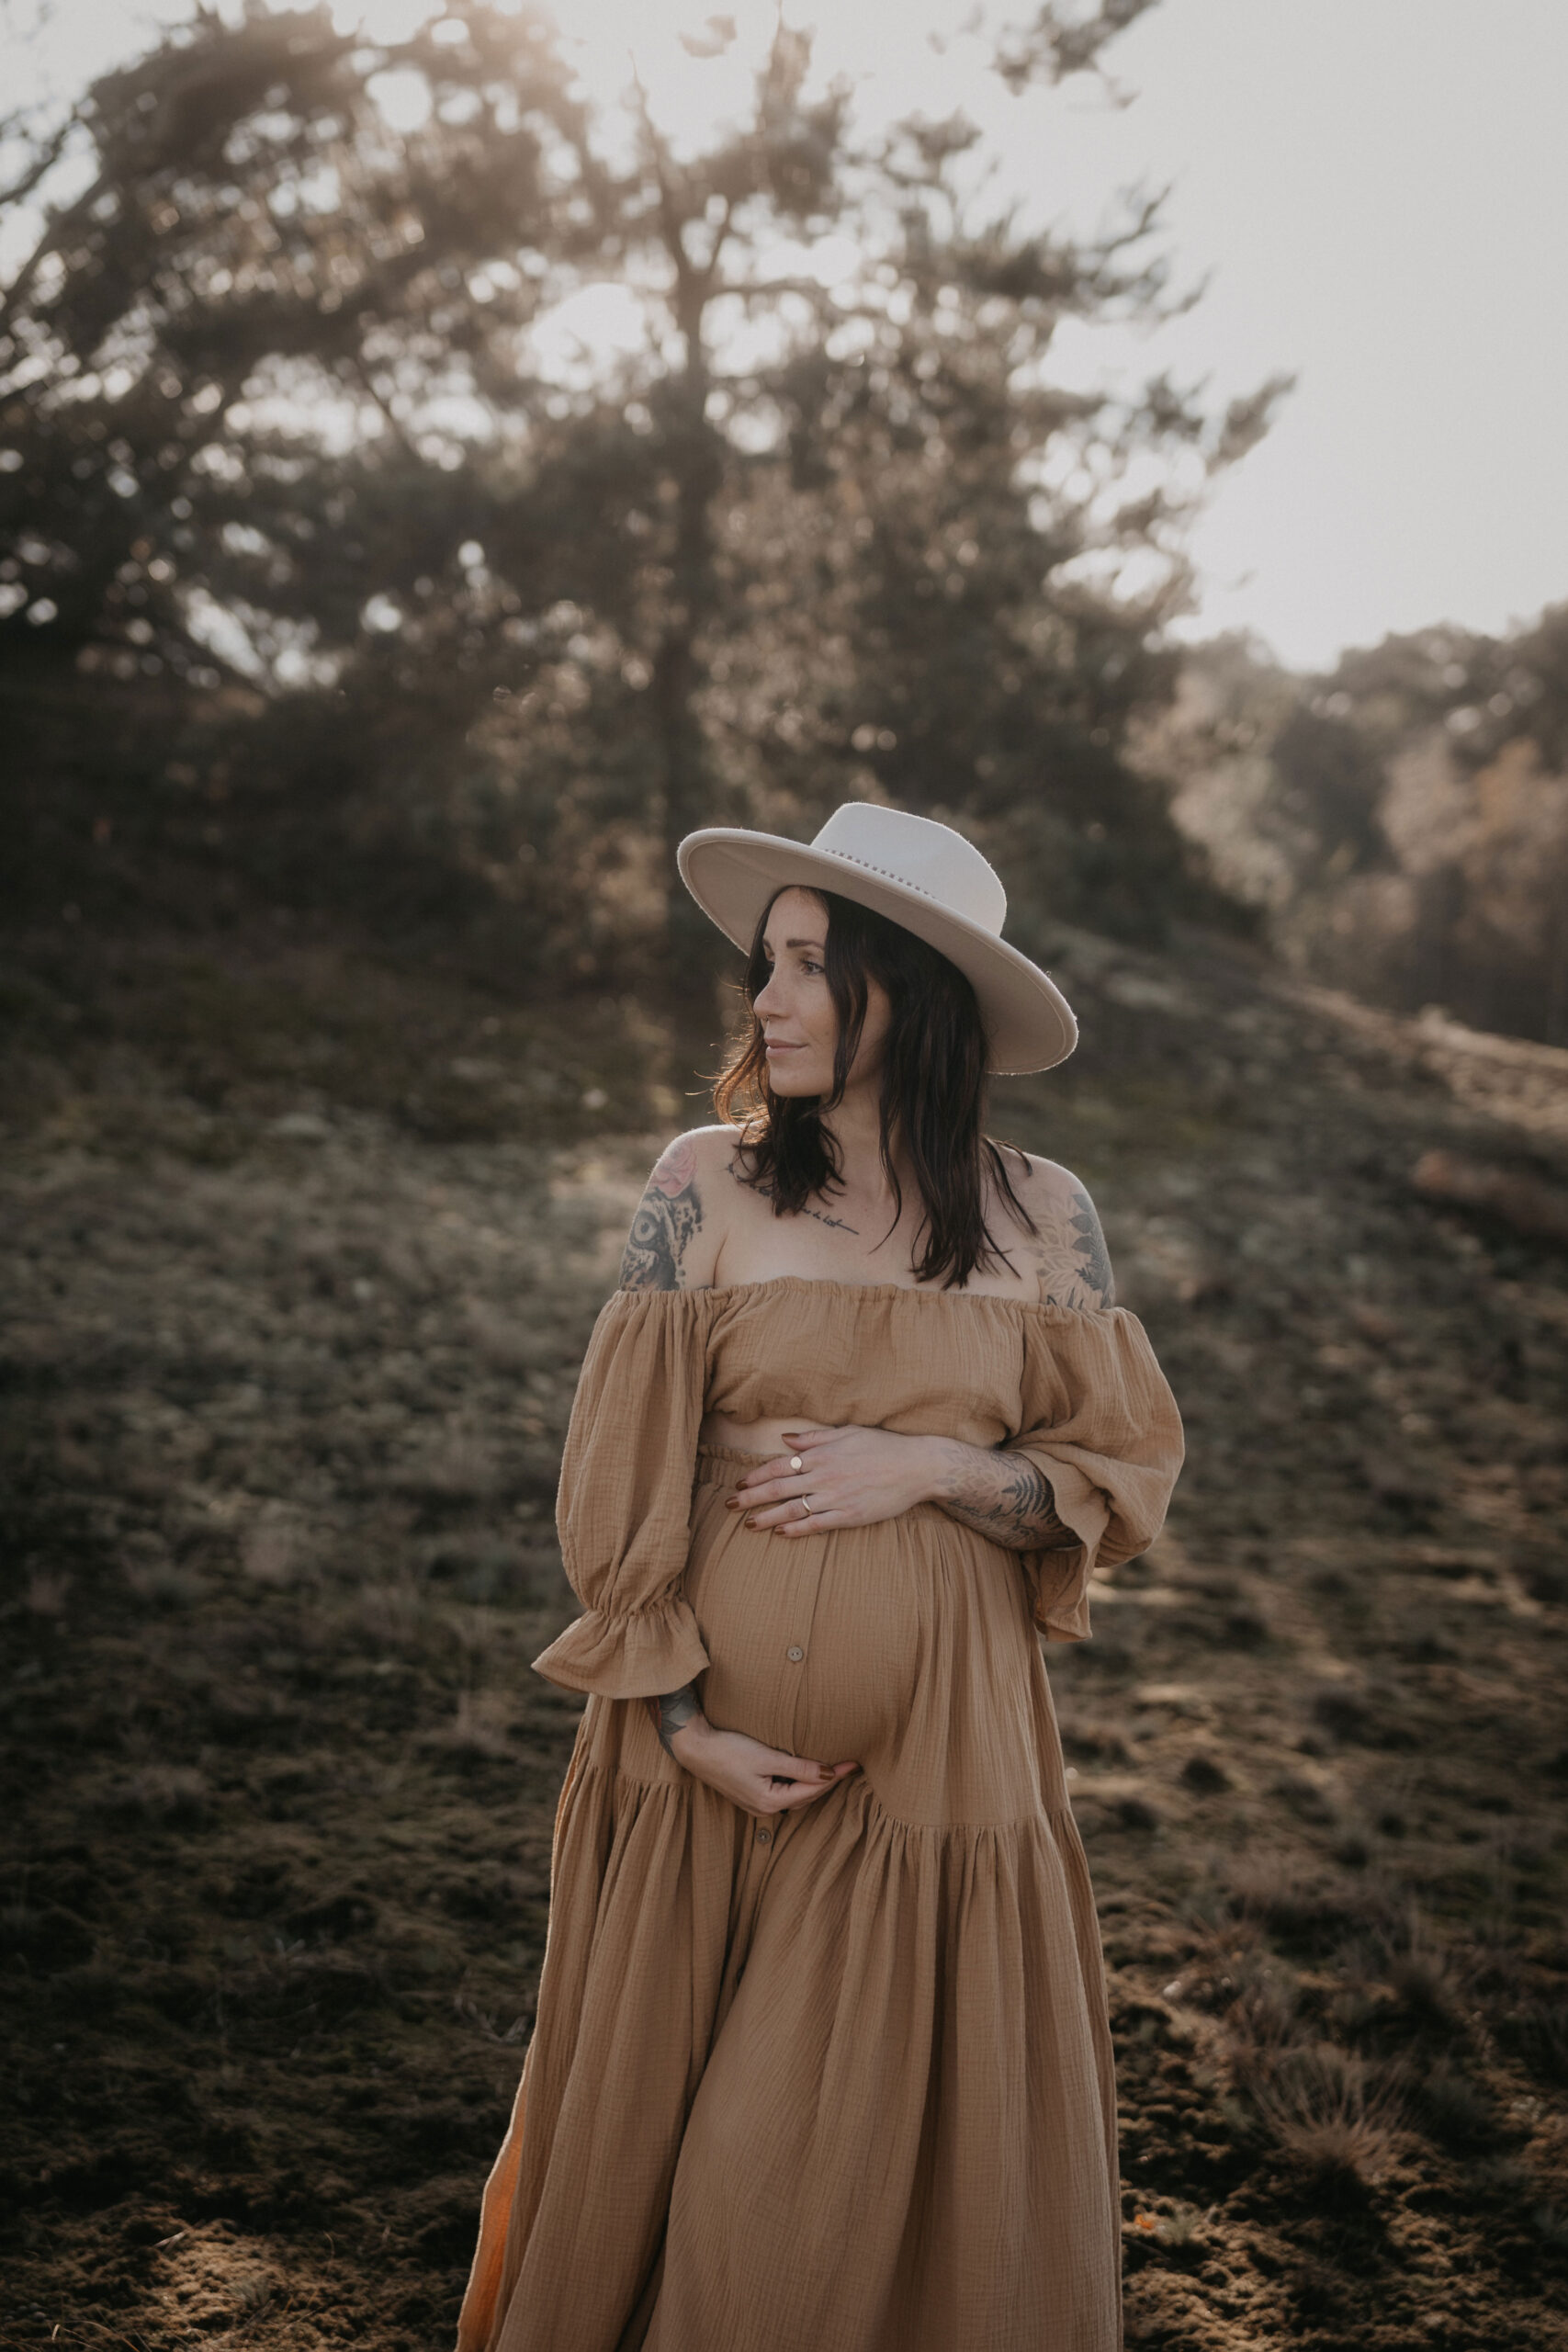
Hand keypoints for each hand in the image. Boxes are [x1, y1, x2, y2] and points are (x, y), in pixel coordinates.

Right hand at [669, 1716, 858, 1814]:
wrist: (695, 1749)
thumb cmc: (728, 1751)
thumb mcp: (767, 1757)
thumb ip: (799, 1767)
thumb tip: (829, 1773)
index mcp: (770, 1802)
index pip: (812, 1790)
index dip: (835, 1776)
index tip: (853, 1764)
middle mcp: (765, 1809)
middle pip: (806, 1797)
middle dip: (828, 1782)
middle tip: (849, 1766)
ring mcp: (757, 1803)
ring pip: (795, 1797)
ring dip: (814, 1784)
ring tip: (833, 1769)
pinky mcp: (751, 1794)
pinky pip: (784, 1793)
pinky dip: (799, 1784)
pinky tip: (805, 1773)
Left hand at [725, 1424, 945, 1538]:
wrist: (916, 1467)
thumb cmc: (883, 1446)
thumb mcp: (847, 1433)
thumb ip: (814, 1438)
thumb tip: (785, 1439)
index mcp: (822, 1455)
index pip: (779, 1466)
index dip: (756, 1476)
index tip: (740, 1483)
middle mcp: (824, 1476)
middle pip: (778, 1489)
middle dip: (751, 1498)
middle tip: (730, 1506)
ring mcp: (836, 1498)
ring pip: (792, 1509)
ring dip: (767, 1517)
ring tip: (749, 1525)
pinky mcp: (850, 1516)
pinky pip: (817, 1525)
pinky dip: (796, 1529)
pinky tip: (781, 1533)